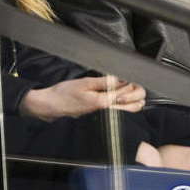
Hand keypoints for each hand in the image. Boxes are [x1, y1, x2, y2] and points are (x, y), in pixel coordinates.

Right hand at [20, 75, 145, 121]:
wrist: (53, 105)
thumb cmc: (65, 94)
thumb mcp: (84, 83)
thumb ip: (104, 82)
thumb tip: (120, 78)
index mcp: (103, 103)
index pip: (128, 94)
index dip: (132, 83)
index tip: (128, 75)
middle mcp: (107, 111)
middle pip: (135, 105)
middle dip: (137, 91)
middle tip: (131, 80)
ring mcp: (106, 113)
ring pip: (130, 109)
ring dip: (133, 96)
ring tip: (127, 85)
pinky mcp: (102, 112)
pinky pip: (120, 108)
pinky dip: (125, 100)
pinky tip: (119, 91)